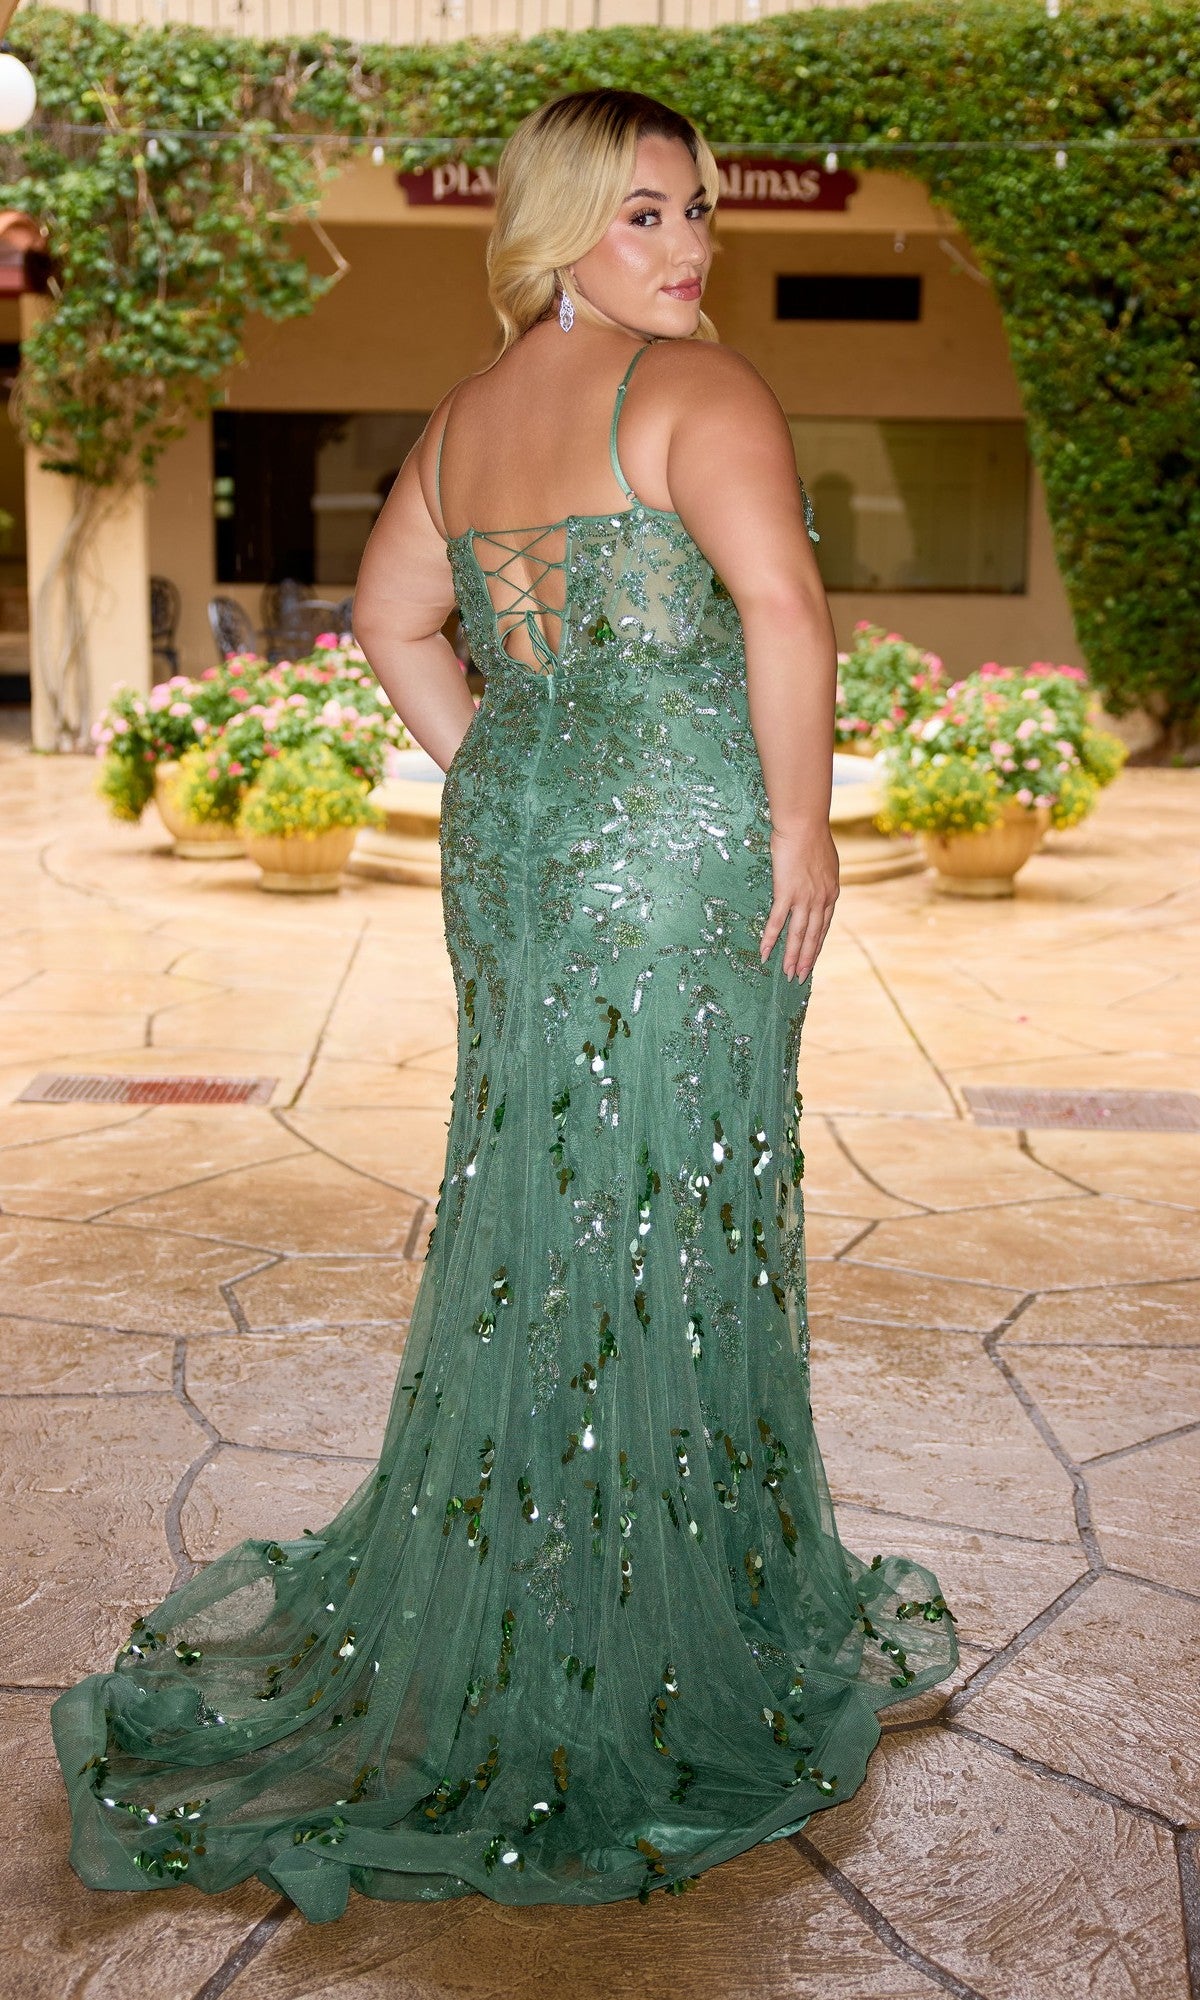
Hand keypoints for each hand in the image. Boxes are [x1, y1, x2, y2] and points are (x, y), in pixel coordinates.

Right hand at [760, 823, 838, 981]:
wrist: (804, 824)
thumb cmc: (813, 835)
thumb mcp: (825, 861)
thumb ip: (822, 877)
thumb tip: (818, 882)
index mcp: (831, 893)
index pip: (824, 927)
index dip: (816, 946)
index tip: (811, 960)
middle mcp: (821, 900)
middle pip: (813, 936)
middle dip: (806, 959)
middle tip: (799, 979)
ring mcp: (804, 898)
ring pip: (798, 935)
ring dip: (791, 957)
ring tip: (787, 975)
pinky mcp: (786, 893)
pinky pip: (778, 922)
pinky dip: (771, 939)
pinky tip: (765, 953)